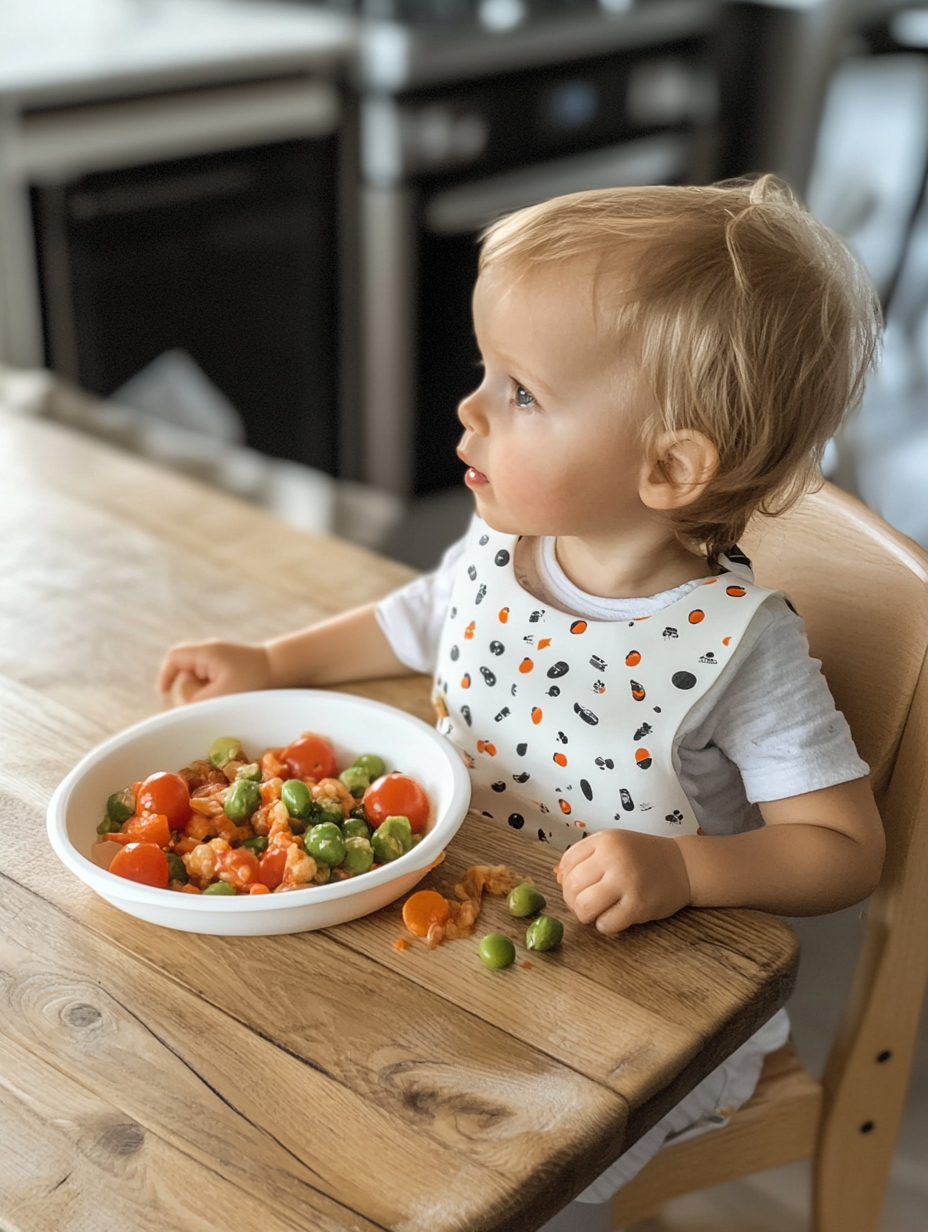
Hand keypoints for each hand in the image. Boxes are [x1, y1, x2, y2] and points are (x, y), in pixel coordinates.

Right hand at [158, 639, 271, 705]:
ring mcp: (220, 662)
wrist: (286, 670)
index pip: (175, 658)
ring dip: (208, 696)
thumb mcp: (223, 694)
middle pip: (186, 675)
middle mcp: (210, 653)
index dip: (166, 675)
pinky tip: (231, 699)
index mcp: (206, 652)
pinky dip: (217, 695)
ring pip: (200, 685)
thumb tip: (180, 710)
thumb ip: (197, 702)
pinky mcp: (229, 671)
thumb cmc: (256, 680)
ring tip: (231, 698)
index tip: (164, 693)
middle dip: (195, 692)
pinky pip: (213, 687)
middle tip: (216, 701)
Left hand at [556, 829, 691, 934]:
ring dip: (585, 915)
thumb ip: (587, 858)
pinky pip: (606, 924)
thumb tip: (558, 878)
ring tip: (596, 913)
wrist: (683, 865)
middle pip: (572, 887)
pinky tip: (614, 918)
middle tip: (585, 904)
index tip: (577, 887)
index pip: (566, 863)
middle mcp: (613, 858)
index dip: (565, 880)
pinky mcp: (639, 905)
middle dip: (573, 901)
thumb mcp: (614, 845)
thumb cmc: (643, 857)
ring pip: (584, 907)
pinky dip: (604, 926)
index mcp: (604, 840)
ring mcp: (626, 882)